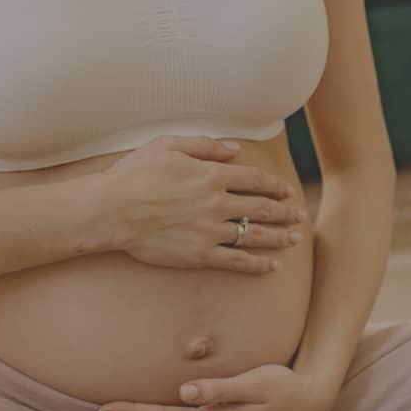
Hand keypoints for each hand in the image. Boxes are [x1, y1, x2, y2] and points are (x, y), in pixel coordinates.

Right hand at [92, 135, 306, 274]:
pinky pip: (236, 261)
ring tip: (294, 239)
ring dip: (279, 237)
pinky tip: (272, 265)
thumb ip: (205, 146)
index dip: (275, 186)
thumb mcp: (169, 145)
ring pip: (255, 235)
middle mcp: (217, 203)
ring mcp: (210, 231)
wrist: (111, 210)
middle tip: (299, 215)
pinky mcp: (200, 255)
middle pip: (262, 208)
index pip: (255, 181)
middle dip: (284, 212)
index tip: (287, 191)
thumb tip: (234, 150)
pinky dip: (257, 264)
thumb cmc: (135, 174)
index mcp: (211, 175)